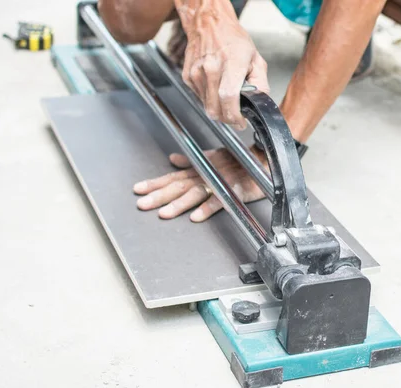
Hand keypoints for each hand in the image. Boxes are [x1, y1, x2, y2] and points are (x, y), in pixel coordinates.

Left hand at [133, 148, 265, 221]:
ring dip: (178, 204)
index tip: (138, 190)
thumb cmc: (237, 160)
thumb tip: (173, 159)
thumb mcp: (212, 156)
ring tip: (164, 214)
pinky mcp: (234, 191)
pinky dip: (207, 209)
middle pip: (178, 186)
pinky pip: (219, 201)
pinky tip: (196, 217)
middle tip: (142, 204)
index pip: (172, 177)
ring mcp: (218, 183)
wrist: (262, 160)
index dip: (155, 183)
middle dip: (159, 195)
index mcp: (199, 168)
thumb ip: (191, 160)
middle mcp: (205, 174)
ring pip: (195, 194)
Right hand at [176, 0, 268, 128]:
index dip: (235, 116)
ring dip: (219, 110)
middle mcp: (211, 68)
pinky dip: (210, 100)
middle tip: (236, 116)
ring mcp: (197, 73)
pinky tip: (216, 88)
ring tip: (227, 97)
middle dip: (228, 118)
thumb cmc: (233, 40)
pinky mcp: (188, 76)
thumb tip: (259, 104)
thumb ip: (261, 85)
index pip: (229, 98)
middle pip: (216, 109)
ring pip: (207, 107)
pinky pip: (200, 99)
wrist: (209, 25)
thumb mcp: (256, 59)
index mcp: (231, 63)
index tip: (241, 122)